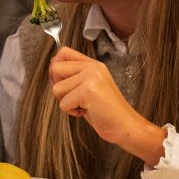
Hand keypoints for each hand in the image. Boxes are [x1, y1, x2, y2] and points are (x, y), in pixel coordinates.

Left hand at [48, 46, 165, 164]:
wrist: (125, 126)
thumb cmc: (106, 111)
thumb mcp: (90, 87)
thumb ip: (74, 75)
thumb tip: (52, 66)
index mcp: (93, 64)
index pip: (63, 52)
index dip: (56, 67)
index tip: (66, 83)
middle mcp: (93, 67)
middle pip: (55, 68)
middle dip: (59, 86)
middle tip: (75, 97)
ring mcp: (91, 77)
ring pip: (56, 88)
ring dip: (67, 102)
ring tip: (84, 105)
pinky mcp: (88, 91)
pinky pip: (63, 104)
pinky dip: (72, 112)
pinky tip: (88, 112)